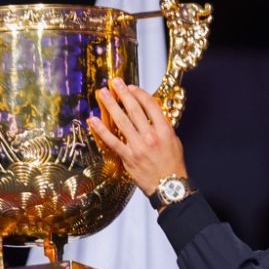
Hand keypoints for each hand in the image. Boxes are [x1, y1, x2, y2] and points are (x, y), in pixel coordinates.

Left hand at [87, 78, 186, 197]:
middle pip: (134, 109)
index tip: (131, 87)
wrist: (169, 186)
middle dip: (123, 94)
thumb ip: (163, 127)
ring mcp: (138, 146)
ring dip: (111, 105)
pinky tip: (94, 120)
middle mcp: (151, 136)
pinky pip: (112, 141)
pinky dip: (102, 130)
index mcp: (164, 130)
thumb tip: (151, 115)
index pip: (151, 105)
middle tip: (114, 83)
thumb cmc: (173, 165)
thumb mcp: (174, 142)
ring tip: (103, 94)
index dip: (139, 94)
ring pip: (122, 121)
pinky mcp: (128, 157)